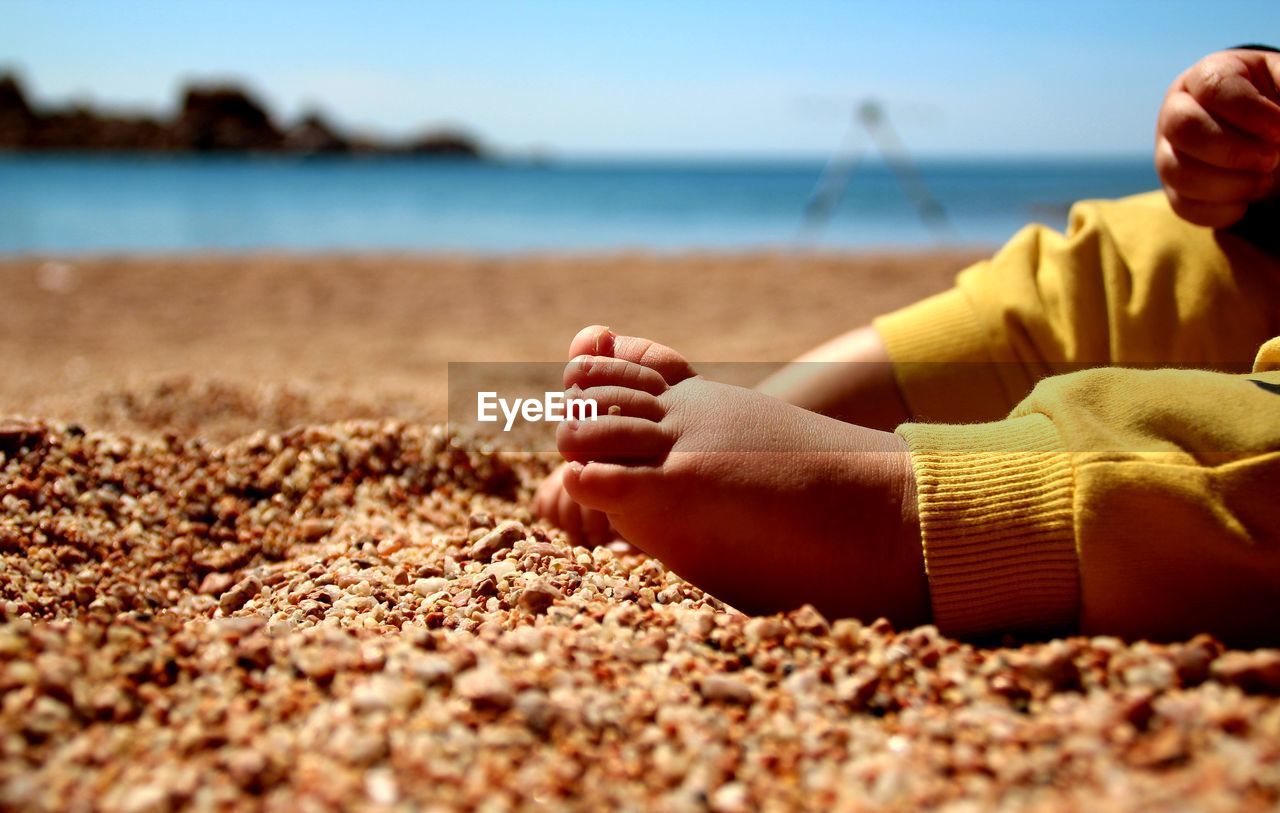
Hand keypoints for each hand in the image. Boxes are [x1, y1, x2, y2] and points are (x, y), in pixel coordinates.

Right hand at [1155, 49, 1279, 227]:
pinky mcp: (1172, 189)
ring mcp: (1168, 152)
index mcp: (1207, 76)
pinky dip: (1220, 210)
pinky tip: (1248, 200)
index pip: (1213, 88)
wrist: (1266, 135)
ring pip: (1177, 172)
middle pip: (1183, 128)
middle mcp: (1177, 111)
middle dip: (1232, 151)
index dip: (1249, 112)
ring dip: (1229, 184)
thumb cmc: (1276, 105)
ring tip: (1264, 181)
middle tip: (1271, 159)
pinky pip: (1184, 206)